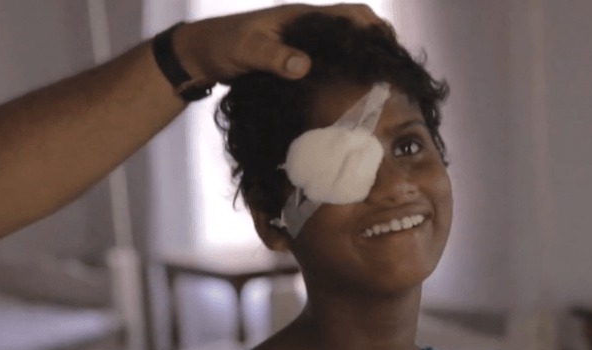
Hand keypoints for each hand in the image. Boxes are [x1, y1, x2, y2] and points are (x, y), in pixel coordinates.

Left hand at [173, 3, 385, 83]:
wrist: (202, 55)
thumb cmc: (223, 45)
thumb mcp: (247, 49)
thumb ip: (274, 56)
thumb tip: (304, 66)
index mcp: (303, 18)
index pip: (350, 13)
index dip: (375, 26)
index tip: (390, 48)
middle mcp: (307, 29)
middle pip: (353, 31)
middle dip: (374, 46)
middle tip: (390, 75)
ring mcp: (301, 45)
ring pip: (341, 48)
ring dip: (359, 61)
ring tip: (376, 87)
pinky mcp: (293, 61)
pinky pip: (327, 63)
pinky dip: (341, 73)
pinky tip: (345, 94)